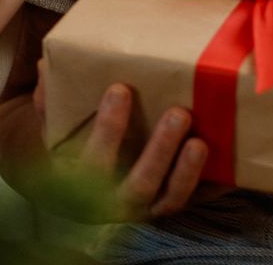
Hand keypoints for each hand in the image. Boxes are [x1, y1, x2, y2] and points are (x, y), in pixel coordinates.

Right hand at [38, 73, 213, 221]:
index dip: (107, 129)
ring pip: (169, 199)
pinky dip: (209, 185)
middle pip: (138, 185)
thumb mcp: (56, 125)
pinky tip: (227, 163)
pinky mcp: (168, 205)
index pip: (92, 161)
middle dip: (160, 151)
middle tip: (179, 113)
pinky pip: (193, 200)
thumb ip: (48, 99)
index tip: (121, 89)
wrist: (82, 186)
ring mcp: (145, 207)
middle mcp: (114, 202)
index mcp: (83, 181)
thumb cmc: (72, 143)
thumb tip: (45, 64)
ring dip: (186, 171)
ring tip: (200, 140)